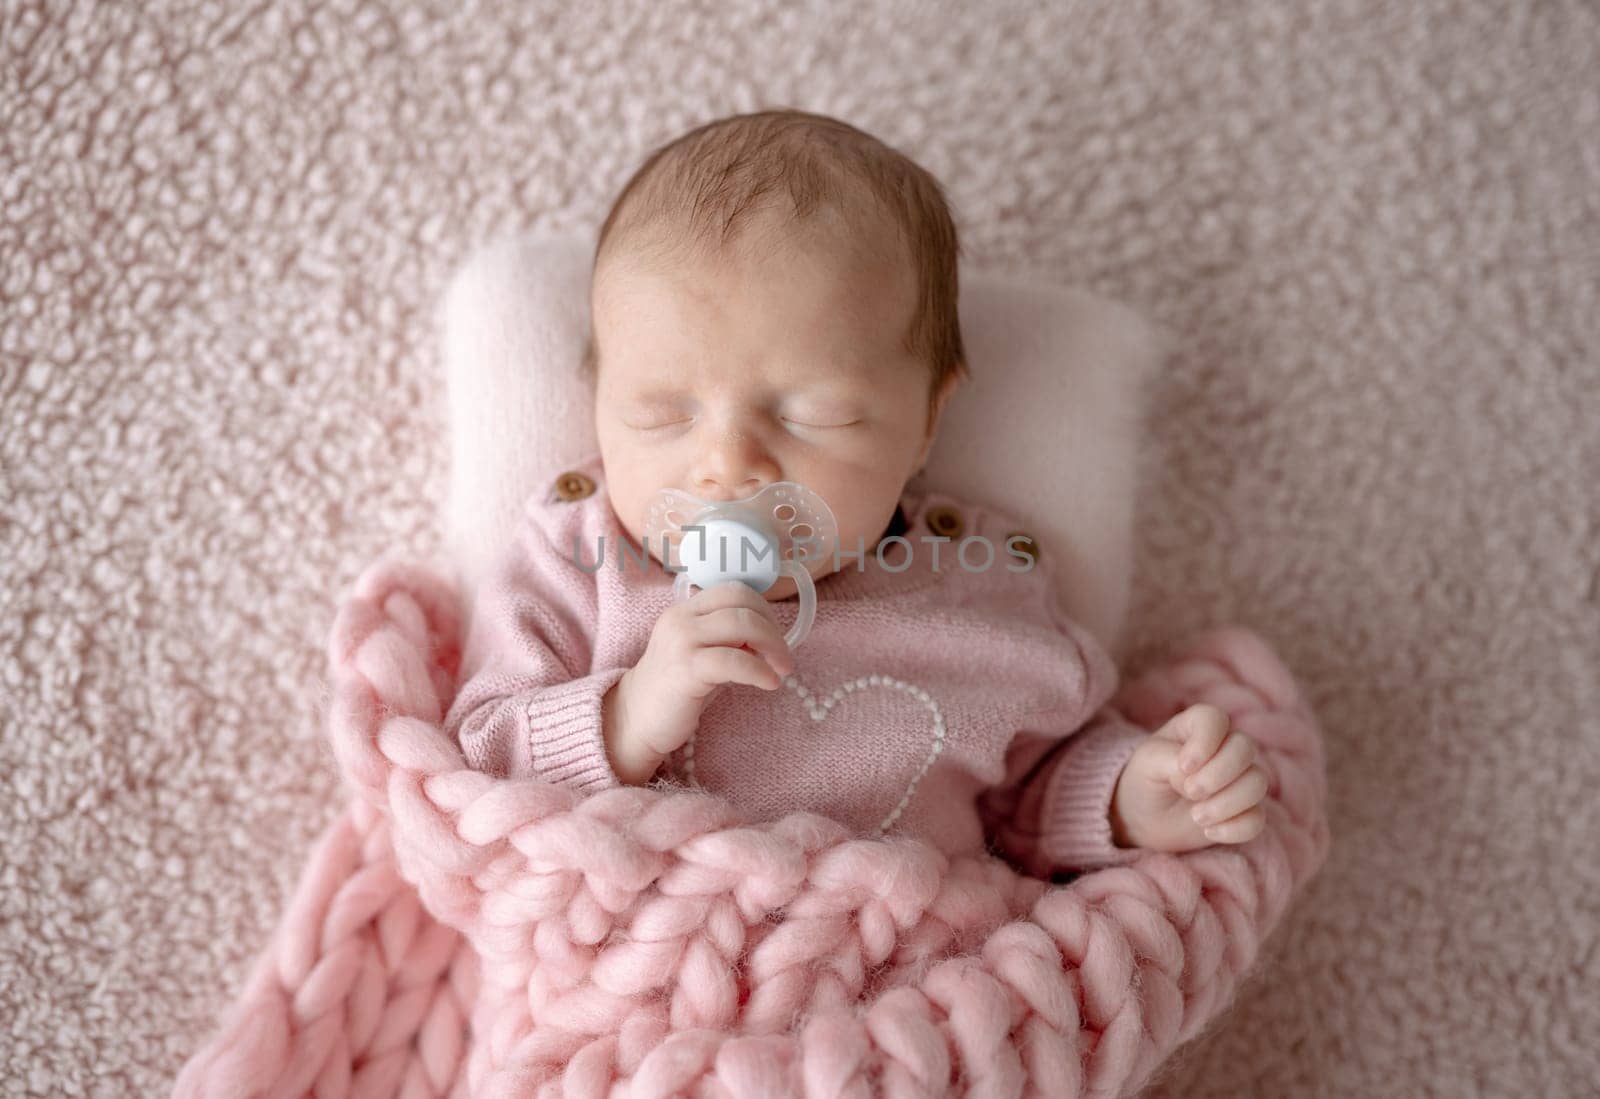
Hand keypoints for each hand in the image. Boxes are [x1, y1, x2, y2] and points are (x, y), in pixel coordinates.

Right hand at [602, 581, 793, 781]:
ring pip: (742, 625)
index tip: (773, 636)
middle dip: (773, 628)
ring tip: (782, 669)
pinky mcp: (686, 669)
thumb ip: (729, 638)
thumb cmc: (675, 689)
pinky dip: (760, 671)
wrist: (635, 720)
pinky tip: (770, 684)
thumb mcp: (701, 652)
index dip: (763, 609)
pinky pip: (735, 661)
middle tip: (783, 656)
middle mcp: (681, 618)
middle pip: (742, 602)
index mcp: (686, 610)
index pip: (734, 590)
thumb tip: (766, 635)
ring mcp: (681, 642)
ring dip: (773, 646)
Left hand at [1109, 703, 1268, 852]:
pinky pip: (1257, 818)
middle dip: (1219, 774)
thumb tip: (1195, 771)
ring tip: (1196, 817)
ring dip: (1227, 803)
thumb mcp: (1146, 764)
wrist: (1146, 820)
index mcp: (1197, 728)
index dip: (1204, 742)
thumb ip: (1169, 758)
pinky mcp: (1246, 810)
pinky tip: (1209, 832)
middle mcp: (1225, 748)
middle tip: (1191, 792)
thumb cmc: (1145, 781)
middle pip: (1245, 748)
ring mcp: (1239, 779)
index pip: (1214, 719)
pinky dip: (1235, 828)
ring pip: (1257, 783)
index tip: (1184, 766)